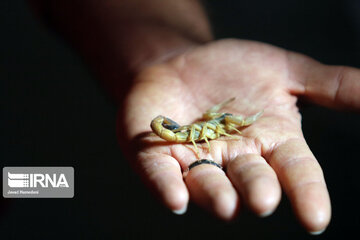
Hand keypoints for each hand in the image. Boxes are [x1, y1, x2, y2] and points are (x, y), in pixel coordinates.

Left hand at [118, 39, 359, 232]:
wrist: (183, 63)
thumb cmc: (235, 71)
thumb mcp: (286, 71)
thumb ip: (331, 86)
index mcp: (270, 141)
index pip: (295, 171)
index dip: (307, 193)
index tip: (316, 218)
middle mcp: (236, 158)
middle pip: (252, 179)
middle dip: (258, 190)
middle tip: (264, 199)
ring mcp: (196, 158)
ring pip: (209, 184)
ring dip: (217, 195)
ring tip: (227, 205)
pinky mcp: (159, 154)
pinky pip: (162, 175)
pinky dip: (168, 187)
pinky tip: (176, 198)